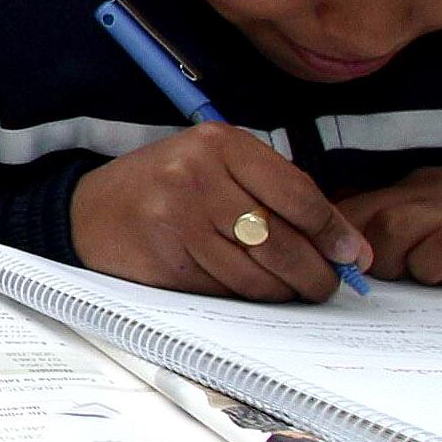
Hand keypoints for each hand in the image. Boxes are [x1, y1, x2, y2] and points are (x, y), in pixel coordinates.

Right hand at [69, 122, 370, 301]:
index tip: (351, 256)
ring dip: (282, 291)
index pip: (297, 194)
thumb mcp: (218, 170)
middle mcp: (196, 175)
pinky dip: (244, 298)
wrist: (89, 212)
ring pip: (256, 274)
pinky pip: (225, 291)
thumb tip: (349, 249)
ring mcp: (176, 219)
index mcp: (219, 143)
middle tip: (326, 285)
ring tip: (288, 290)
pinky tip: (245, 289)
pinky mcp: (164, 259)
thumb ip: (280, 196)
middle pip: (281, 240)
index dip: (332, 232)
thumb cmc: (167, 189)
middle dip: (314, 273)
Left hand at [337, 158, 441, 290]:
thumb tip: (362, 262)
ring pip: (392, 230)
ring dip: (390, 264)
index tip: (333, 273)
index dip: (332, 242)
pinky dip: (434, 267)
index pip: (351, 207)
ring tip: (411, 286)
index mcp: (421, 189)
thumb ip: (415, 225)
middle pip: (362, 220)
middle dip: (353, 259)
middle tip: (368, 291)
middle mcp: (434, 195)